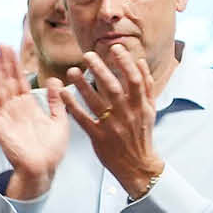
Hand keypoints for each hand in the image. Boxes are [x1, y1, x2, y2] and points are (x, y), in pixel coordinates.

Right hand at [0, 43, 70, 201]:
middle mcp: (15, 109)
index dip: (16, 64)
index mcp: (28, 106)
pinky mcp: (0, 128)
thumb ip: (57, 101)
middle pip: (7, 81)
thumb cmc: (51, 149)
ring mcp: (6, 117)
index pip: (19, 80)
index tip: (12, 48)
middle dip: (4, 63)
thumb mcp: (59, 120)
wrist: (44, 168)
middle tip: (0, 44)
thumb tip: (55, 80)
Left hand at [64, 43, 164, 199]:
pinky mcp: (99, 137)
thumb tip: (140, 61)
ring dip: (82, 85)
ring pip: (96, 102)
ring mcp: (112, 126)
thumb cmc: (141, 134)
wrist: (137, 164)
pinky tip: (63, 95)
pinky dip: (73, 106)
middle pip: (113, 87)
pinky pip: (83, 119)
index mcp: (140, 105)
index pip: (134, 79)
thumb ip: (146, 86)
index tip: (114, 48)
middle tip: (87, 54)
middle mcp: (127, 113)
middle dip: (100, 69)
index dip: (125, 62)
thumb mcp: (149, 110)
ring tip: (71, 71)